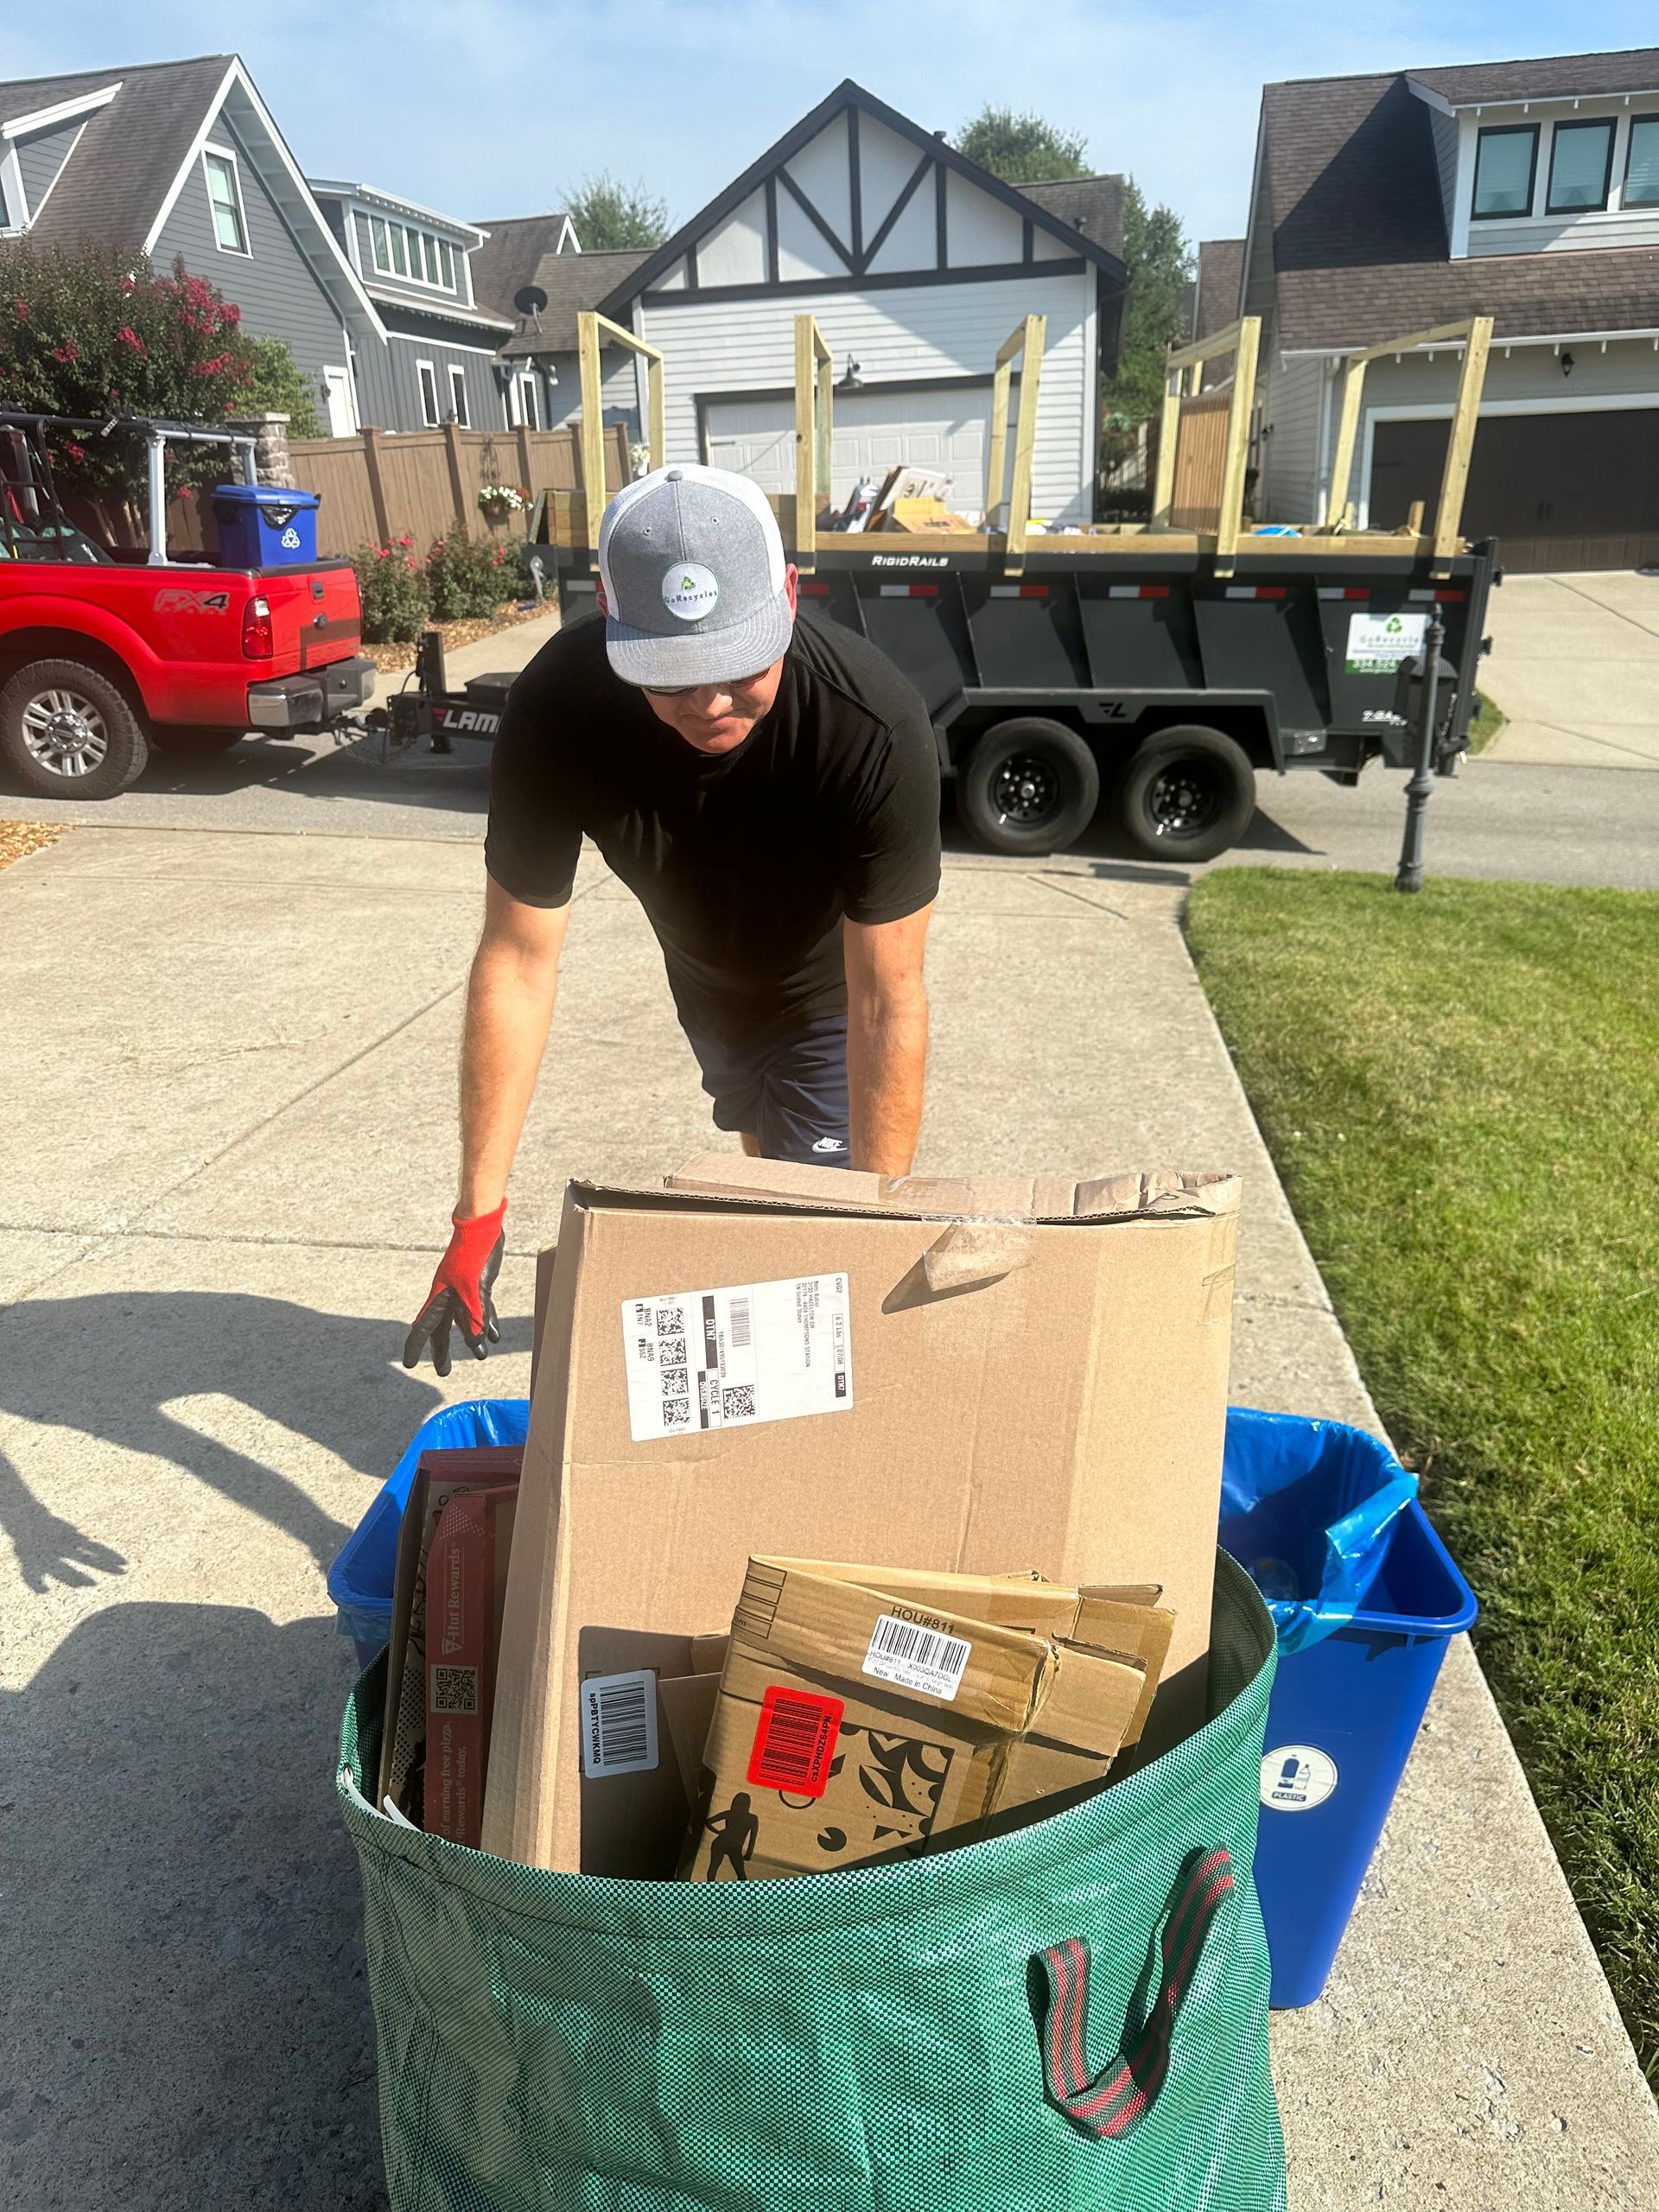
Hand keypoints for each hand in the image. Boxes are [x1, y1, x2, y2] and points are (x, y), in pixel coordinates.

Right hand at [403, 1201, 505, 1375]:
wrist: (483, 1228)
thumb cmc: (474, 1256)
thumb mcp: (475, 1289)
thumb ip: (476, 1316)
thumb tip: (477, 1343)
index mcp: (439, 1298)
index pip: (423, 1327)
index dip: (415, 1346)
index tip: (409, 1364)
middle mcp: (447, 1297)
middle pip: (442, 1329)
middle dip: (443, 1351)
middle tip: (444, 1372)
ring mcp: (462, 1291)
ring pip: (464, 1321)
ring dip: (472, 1339)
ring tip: (482, 1357)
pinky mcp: (478, 1285)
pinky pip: (481, 1310)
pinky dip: (488, 1323)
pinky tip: (496, 1336)